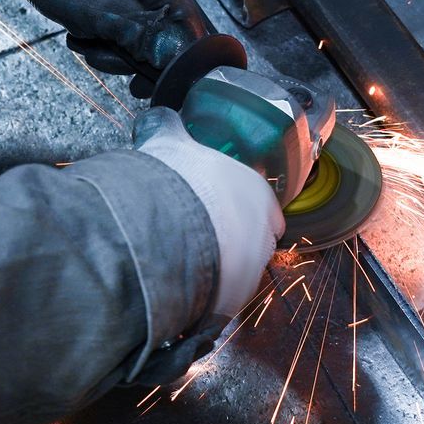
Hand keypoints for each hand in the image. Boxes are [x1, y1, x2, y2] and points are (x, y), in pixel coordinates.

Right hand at [132, 107, 281, 316]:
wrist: (163, 230)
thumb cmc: (175, 183)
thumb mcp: (170, 144)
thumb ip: (169, 131)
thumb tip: (159, 120)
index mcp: (258, 195)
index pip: (264, 208)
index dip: (240, 211)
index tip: (218, 212)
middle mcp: (264, 234)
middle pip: (252, 242)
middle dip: (229, 243)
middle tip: (197, 238)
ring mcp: (251, 272)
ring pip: (237, 275)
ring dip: (216, 271)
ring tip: (184, 263)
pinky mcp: (231, 303)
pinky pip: (217, 302)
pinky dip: (201, 297)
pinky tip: (179, 286)